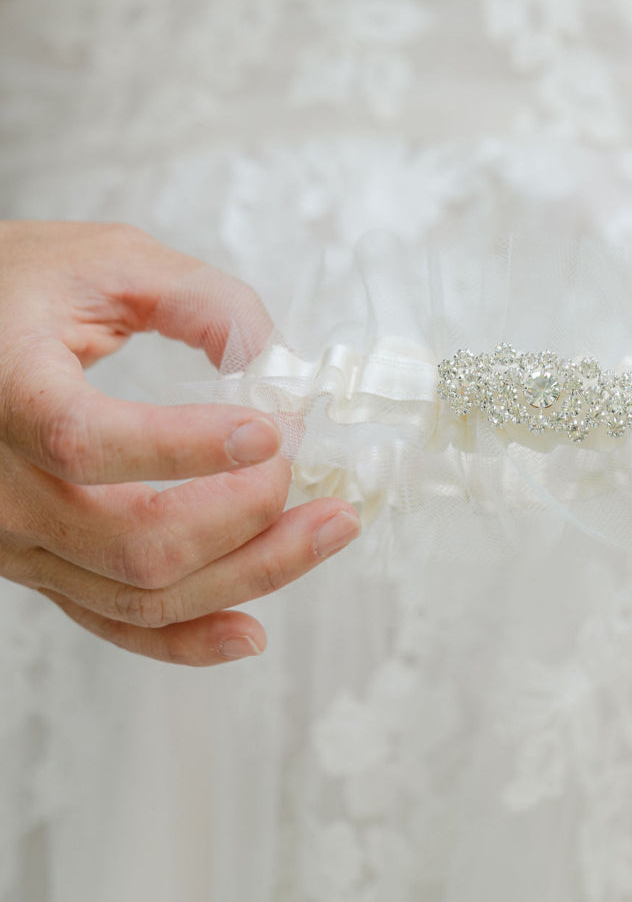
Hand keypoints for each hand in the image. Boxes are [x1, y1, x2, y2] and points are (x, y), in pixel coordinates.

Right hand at [0, 221, 359, 665]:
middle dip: (251, 518)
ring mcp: (16, 542)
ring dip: (251, 574)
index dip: (190, 445)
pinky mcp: (40, 566)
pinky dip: (186, 639)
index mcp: (5, 392)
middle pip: (137, 544)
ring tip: (329, 532)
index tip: (273, 429)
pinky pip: (113, 623)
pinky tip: (251, 631)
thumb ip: (201, 301)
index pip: (87, 442)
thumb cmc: (19, 292)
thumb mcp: (107, 263)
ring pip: (142, 595)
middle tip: (314, 477)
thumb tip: (282, 368)